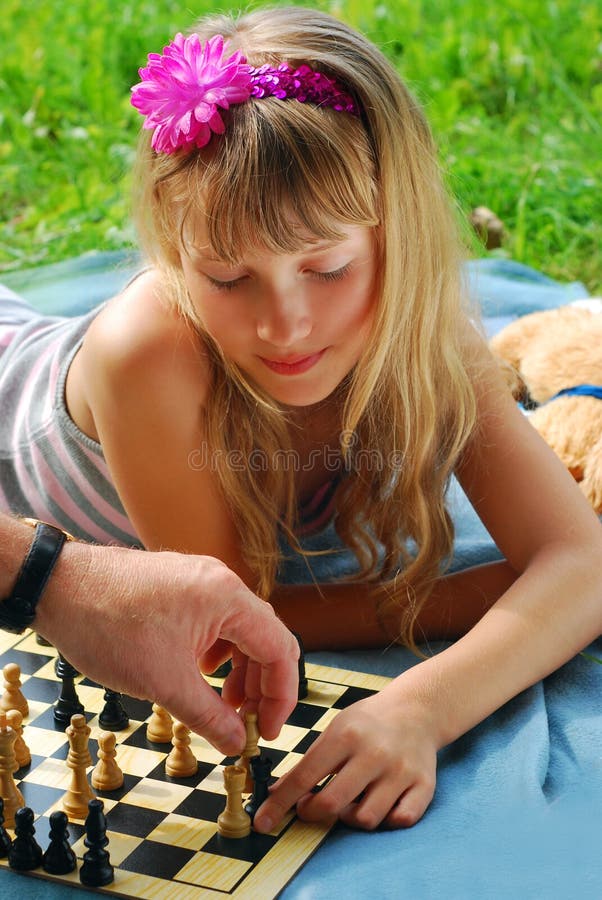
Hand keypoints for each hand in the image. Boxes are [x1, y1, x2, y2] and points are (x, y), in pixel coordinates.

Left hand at [36, 541, 298, 755]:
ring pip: (239, 630)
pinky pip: (215, 620)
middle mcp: (221, 581)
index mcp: (228, 598)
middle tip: (248, 725)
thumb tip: (236, 743)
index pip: (280, 649)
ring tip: (224, 705)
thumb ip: (209, 716)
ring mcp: (200, 579)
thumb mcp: (164, 682)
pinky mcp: (180, 583)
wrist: (59, 586)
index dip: (281, 696)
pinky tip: (198, 674)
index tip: (267, 731)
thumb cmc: (108, 625)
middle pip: (264, 638)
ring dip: (239, 670)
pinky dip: (217, 652)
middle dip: (261, 686)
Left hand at [253, 684, 437, 831]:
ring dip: (349, 818)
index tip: (263, 822)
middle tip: (310, 806)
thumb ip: (308, 762)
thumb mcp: (335, 729)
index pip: (305, 775)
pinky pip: (400, 821)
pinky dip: (386, 820)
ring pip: (366, 819)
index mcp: (347, 735)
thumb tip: (275, 793)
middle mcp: (375, 753)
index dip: (280, 803)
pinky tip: (378, 804)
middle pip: (333, 803)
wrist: (417, 710)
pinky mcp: (423, 786)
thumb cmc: (368, 722)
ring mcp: (401, 771)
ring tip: (348, 801)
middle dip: (312, 813)